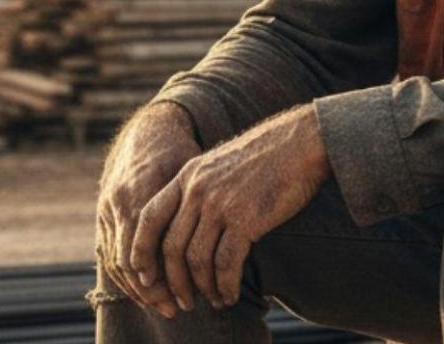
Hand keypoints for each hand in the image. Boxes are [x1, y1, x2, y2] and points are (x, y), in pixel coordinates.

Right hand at [95, 101, 201, 318]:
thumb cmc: (179, 152)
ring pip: (114, 260)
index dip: (160, 275)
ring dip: (136, 288)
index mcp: (141, 192)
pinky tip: (143, 291)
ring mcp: (106, 208)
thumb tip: (223, 237)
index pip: (144, 247)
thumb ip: (196, 202)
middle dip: (151, 289)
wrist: (150, 129)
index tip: (184, 294)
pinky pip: (107, 252)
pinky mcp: (102, 213)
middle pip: (128, 259)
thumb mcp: (191, 171)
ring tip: (161, 305)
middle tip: (175, 308)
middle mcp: (119, 202)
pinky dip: (124, 275)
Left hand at [130, 104, 329, 311]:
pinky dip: (226, 285)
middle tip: (184, 301)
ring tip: (214, 300)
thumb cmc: (266, 156)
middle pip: (171, 246)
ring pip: (197, 259)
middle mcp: (197, 189)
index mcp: (187, 175)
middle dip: (174, 282)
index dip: (141, 250)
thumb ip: (200, 188)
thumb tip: (191, 227)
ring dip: (203, 288)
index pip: (149, 218)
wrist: (301, 142)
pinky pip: (226, 263)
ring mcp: (220, 203)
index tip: (144, 275)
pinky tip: (231, 295)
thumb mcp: (220, 164)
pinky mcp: (245, 218)